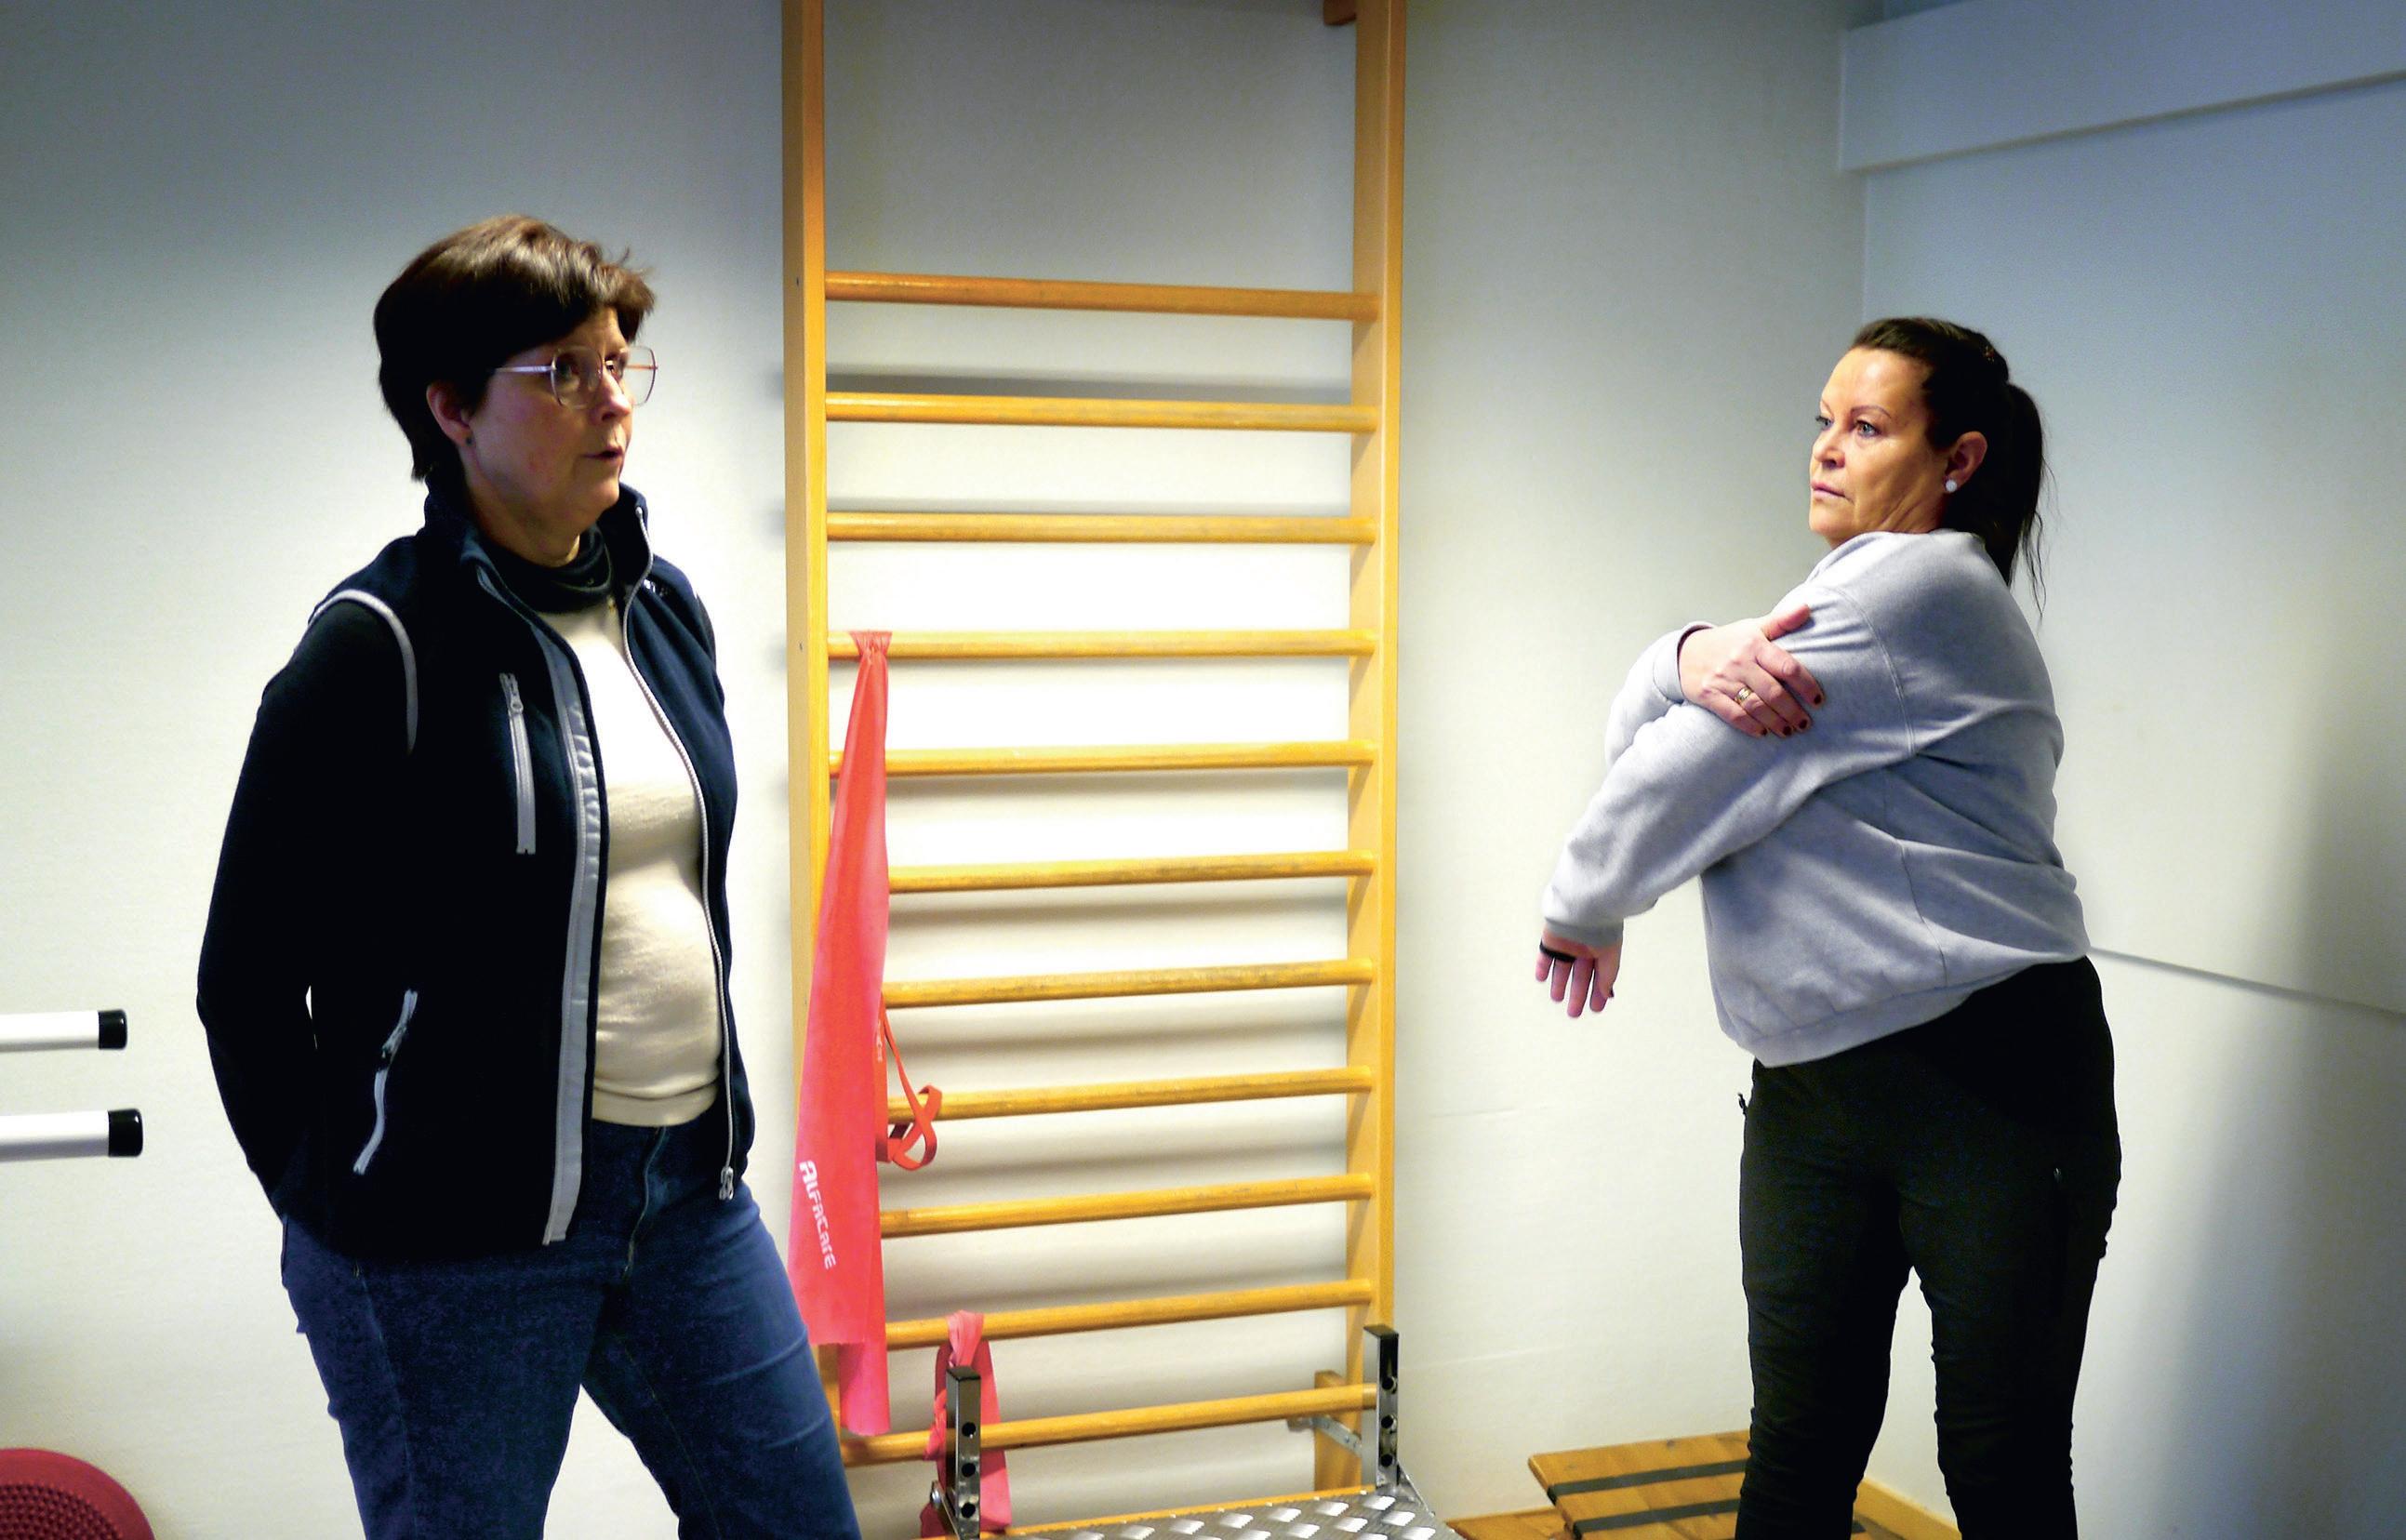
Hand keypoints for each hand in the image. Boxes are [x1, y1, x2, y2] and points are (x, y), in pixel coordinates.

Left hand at [1535, 930, 1621, 1017]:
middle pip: (1580, 977)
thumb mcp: (1611, 956)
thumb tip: (1605, 994)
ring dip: (1559, 984)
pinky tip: (1540, 978)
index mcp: (1602, 950)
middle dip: (1577, 995)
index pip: (1600, 976)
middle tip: (1573, 1013)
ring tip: (1557, 999)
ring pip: (1562, 968)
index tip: (1595, 1008)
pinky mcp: (1552, 940)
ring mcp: (1568, 945)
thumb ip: (1608, 975)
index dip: (1598, 993)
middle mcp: (1585, 949)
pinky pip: (1545, 956)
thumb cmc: (1601, 928)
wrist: (1583, 909)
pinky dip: (1543, 967)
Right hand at [1677, 601, 1823, 737]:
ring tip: (1789, 731)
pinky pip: (1732, 715)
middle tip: (1805, 723)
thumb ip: (1781, 621)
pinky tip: (1762, 733)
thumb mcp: (1753, 628)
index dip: (1806, 686)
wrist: (1685, 652)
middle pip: (1773, 692)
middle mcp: (1739, 662)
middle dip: (1792, 711)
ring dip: (1775, 722)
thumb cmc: (1728, 642)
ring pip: (1755, 706)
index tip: (1818, 701)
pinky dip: (1749, 726)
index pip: (1787, 666)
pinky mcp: (1708, 695)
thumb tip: (1806, 608)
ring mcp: (1723, 680)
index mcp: (1755, 645)